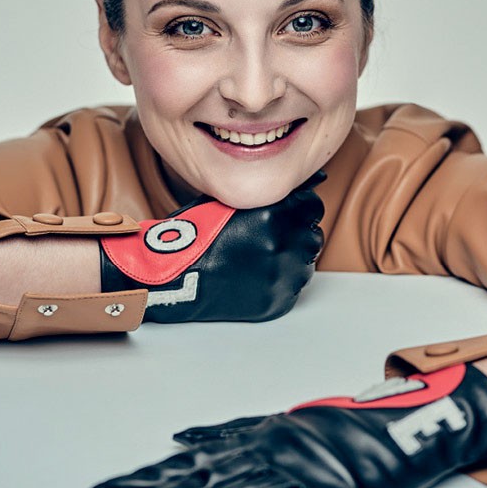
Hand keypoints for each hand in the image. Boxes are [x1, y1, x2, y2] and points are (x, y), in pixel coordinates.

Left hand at [87, 363, 486, 487]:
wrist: (410, 422)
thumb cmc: (348, 427)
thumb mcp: (286, 424)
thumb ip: (237, 435)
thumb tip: (184, 441)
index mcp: (255, 437)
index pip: (187, 462)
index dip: (141, 479)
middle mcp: (266, 451)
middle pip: (195, 482)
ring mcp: (295, 473)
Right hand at [98, 171, 324, 321]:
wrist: (173, 277)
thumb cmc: (195, 236)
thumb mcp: (231, 200)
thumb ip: (266, 194)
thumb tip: (301, 186)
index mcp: (274, 212)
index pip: (312, 207)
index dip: (298, 211)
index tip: (287, 216)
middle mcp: (284, 243)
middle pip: (311, 235)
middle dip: (295, 235)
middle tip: (268, 240)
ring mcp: (282, 275)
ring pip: (305, 263)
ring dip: (290, 259)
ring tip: (258, 260)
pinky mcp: (276, 301)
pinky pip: (292, 288)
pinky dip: (279, 283)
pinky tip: (255, 277)